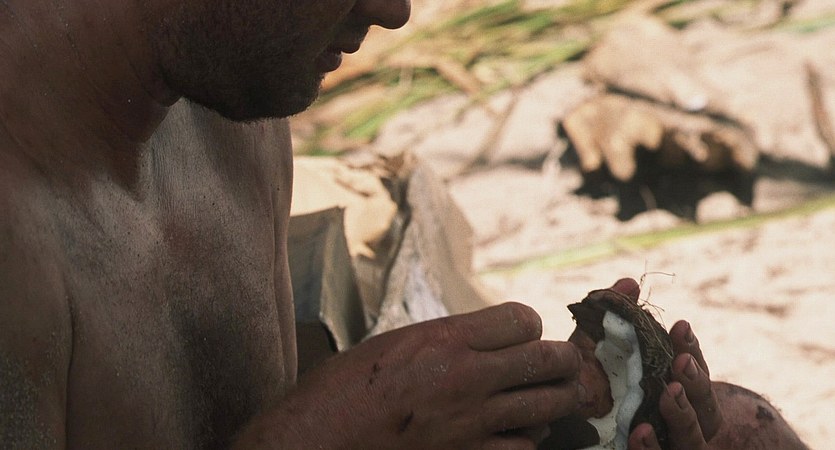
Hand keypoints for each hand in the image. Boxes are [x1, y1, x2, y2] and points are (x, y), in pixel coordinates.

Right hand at [236, 303, 583, 448]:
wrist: (315, 443)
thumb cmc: (343, 390)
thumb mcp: (394, 344)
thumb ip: (446, 341)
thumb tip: (487, 341)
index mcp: (442, 339)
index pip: (523, 320)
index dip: (529, 325)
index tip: (523, 333)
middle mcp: (465, 378)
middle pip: (548, 360)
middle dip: (563, 359)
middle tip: (563, 362)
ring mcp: (470, 425)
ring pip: (547, 407)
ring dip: (552, 400)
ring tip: (546, 397)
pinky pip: (523, 448)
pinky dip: (525, 440)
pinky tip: (512, 434)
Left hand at [566, 278, 723, 449]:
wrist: (576, 433)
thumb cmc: (596, 386)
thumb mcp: (600, 350)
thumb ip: (616, 319)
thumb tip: (628, 282)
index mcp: (677, 387)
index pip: (693, 366)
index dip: (690, 347)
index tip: (679, 325)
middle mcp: (683, 417)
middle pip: (704, 403)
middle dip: (696, 380)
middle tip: (680, 362)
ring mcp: (671, 442)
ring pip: (692, 436)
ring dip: (682, 415)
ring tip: (667, 395)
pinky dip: (652, 447)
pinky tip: (639, 433)